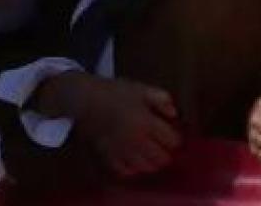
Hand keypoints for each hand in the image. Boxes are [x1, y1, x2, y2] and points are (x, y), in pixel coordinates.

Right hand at [47, 73, 181, 177]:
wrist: (85, 100)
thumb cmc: (115, 92)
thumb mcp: (142, 89)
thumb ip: (162, 99)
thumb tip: (174, 114)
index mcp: (147, 122)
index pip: (171, 141)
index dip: (175, 139)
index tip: (173, 136)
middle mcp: (136, 140)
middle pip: (160, 158)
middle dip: (165, 154)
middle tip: (163, 148)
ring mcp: (121, 150)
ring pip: (144, 167)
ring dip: (151, 163)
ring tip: (151, 155)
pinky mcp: (107, 156)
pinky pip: (124, 171)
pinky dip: (132, 169)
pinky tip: (134, 161)